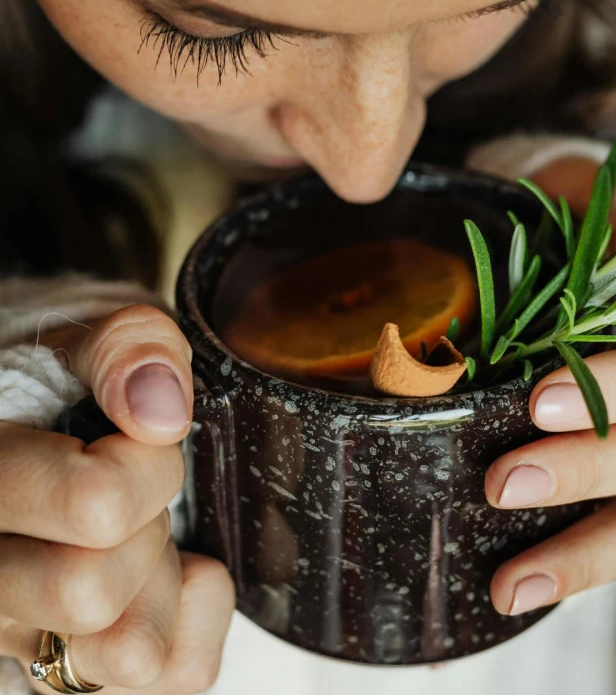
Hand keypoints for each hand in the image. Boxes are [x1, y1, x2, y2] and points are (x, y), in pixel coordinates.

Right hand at [0, 305, 234, 692]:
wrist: (51, 433)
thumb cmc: (66, 395)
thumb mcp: (94, 345)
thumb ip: (128, 349)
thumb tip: (160, 413)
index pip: (96, 506)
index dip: (148, 465)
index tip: (136, 439)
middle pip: (92, 592)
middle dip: (146, 526)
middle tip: (132, 496)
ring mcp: (26, 641)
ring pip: (129, 655)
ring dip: (160, 580)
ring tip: (136, 538)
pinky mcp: (84, 676)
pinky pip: (180, 670)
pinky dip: (198, 613)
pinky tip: (167, 573)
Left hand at [484, 157, 615, 615]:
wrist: (571, 262)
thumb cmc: (578, 232)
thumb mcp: (590, 201)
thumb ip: (609, 211)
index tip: (540, 399)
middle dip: (585, 465)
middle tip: (506, 478)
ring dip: (580, 543)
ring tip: (509, 577)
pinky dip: (574, 567)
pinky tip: (514, 590)